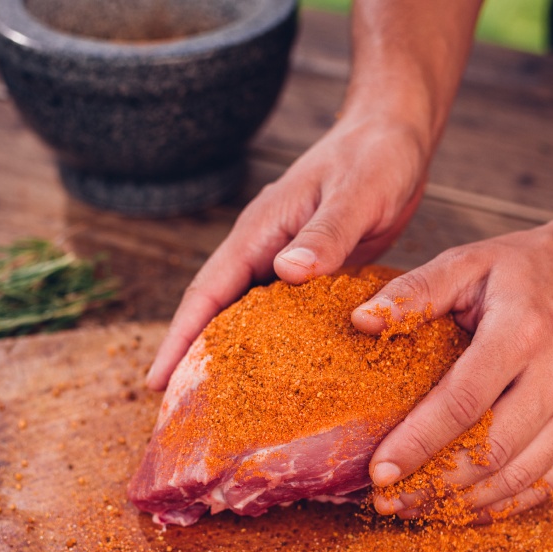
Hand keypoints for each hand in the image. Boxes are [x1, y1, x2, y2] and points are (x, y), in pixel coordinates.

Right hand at [146, 113, 430, 389]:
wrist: (395, 135)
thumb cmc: (376, 158)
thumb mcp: (355, 195)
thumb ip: (325, 235)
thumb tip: (285, 271)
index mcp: (260, 231)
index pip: (206, 292)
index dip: (180, 338)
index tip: (157, 382)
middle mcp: (264, 249)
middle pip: (217, 313)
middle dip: (196, 359)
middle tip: (183, 414)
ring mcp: (285, 262)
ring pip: (250, 318)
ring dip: (234, 357)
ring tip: (225, 409)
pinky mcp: (313, 273)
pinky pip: (285, 316)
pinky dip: (277, 347)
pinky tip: (284, 380)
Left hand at [355, 207, 552, 521]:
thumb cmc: (528, 270)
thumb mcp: (468, 261)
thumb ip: (414, 291)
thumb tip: (359, 322)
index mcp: (525, 330)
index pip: (463, 402)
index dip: (417, 442)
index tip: (378, 471)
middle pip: (492, 450)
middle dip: (434, 484)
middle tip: (386, 501)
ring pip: (519, 477)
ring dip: (463, 502)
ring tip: (414, 508)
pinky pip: (546, 484)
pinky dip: (503, 504)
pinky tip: (462, 507)